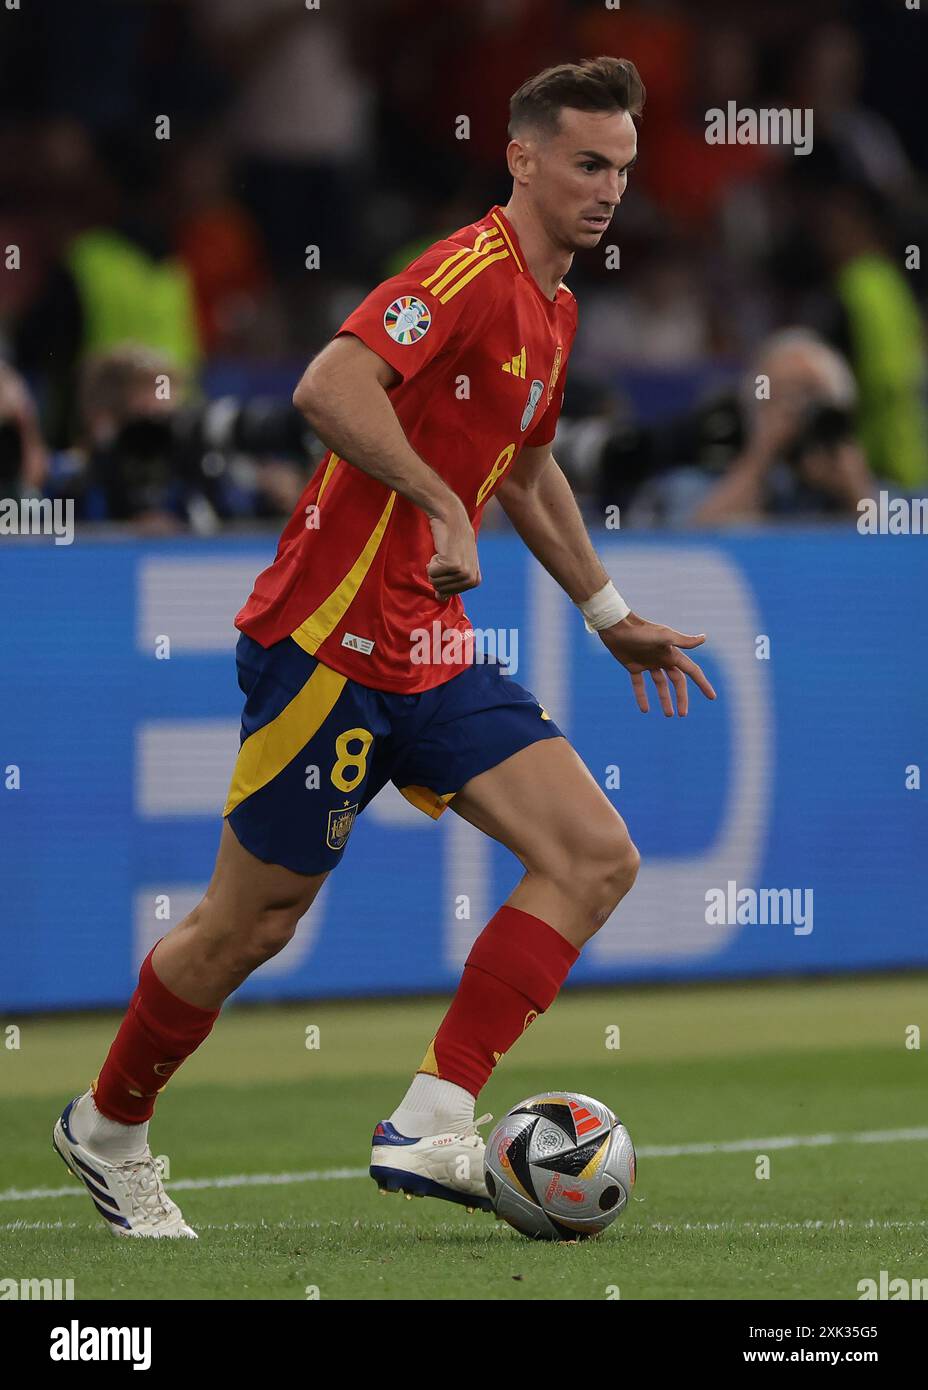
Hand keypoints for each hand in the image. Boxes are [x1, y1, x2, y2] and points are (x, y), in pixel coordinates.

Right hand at [427, 504, 480, 599]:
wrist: (452, 520)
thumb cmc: (453, 542)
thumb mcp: (456, 565)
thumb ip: (451, 582)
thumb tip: (441, 598)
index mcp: (475, 581)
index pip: (448, 593)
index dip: (443, 577)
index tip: (450, 562)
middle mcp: (471, 580)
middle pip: (440, 589)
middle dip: (437, 573)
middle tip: (445, 556)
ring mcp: (463, 573)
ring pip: (435, 582)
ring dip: (434, 566)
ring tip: (444, 553)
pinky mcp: (453, 565)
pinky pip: (431, 573)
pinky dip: (431, 562)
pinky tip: (441, 551)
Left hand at [598, 611, 716, 715]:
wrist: (617, 626)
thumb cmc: (641, 630)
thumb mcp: (663, 636)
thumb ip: (683, 640)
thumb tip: (704, 638)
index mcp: (672, 654)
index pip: (692, 671)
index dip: (702, 683)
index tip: (712, 697)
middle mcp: (662, 659)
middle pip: (677, 682)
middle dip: (681, 698)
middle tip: (682, 714)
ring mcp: (648, 663)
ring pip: (660, 685)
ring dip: (665, 699)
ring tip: (668, 715)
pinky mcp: (633, 666)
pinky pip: (639, 684)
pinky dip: (642, 696)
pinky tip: (645, 710)